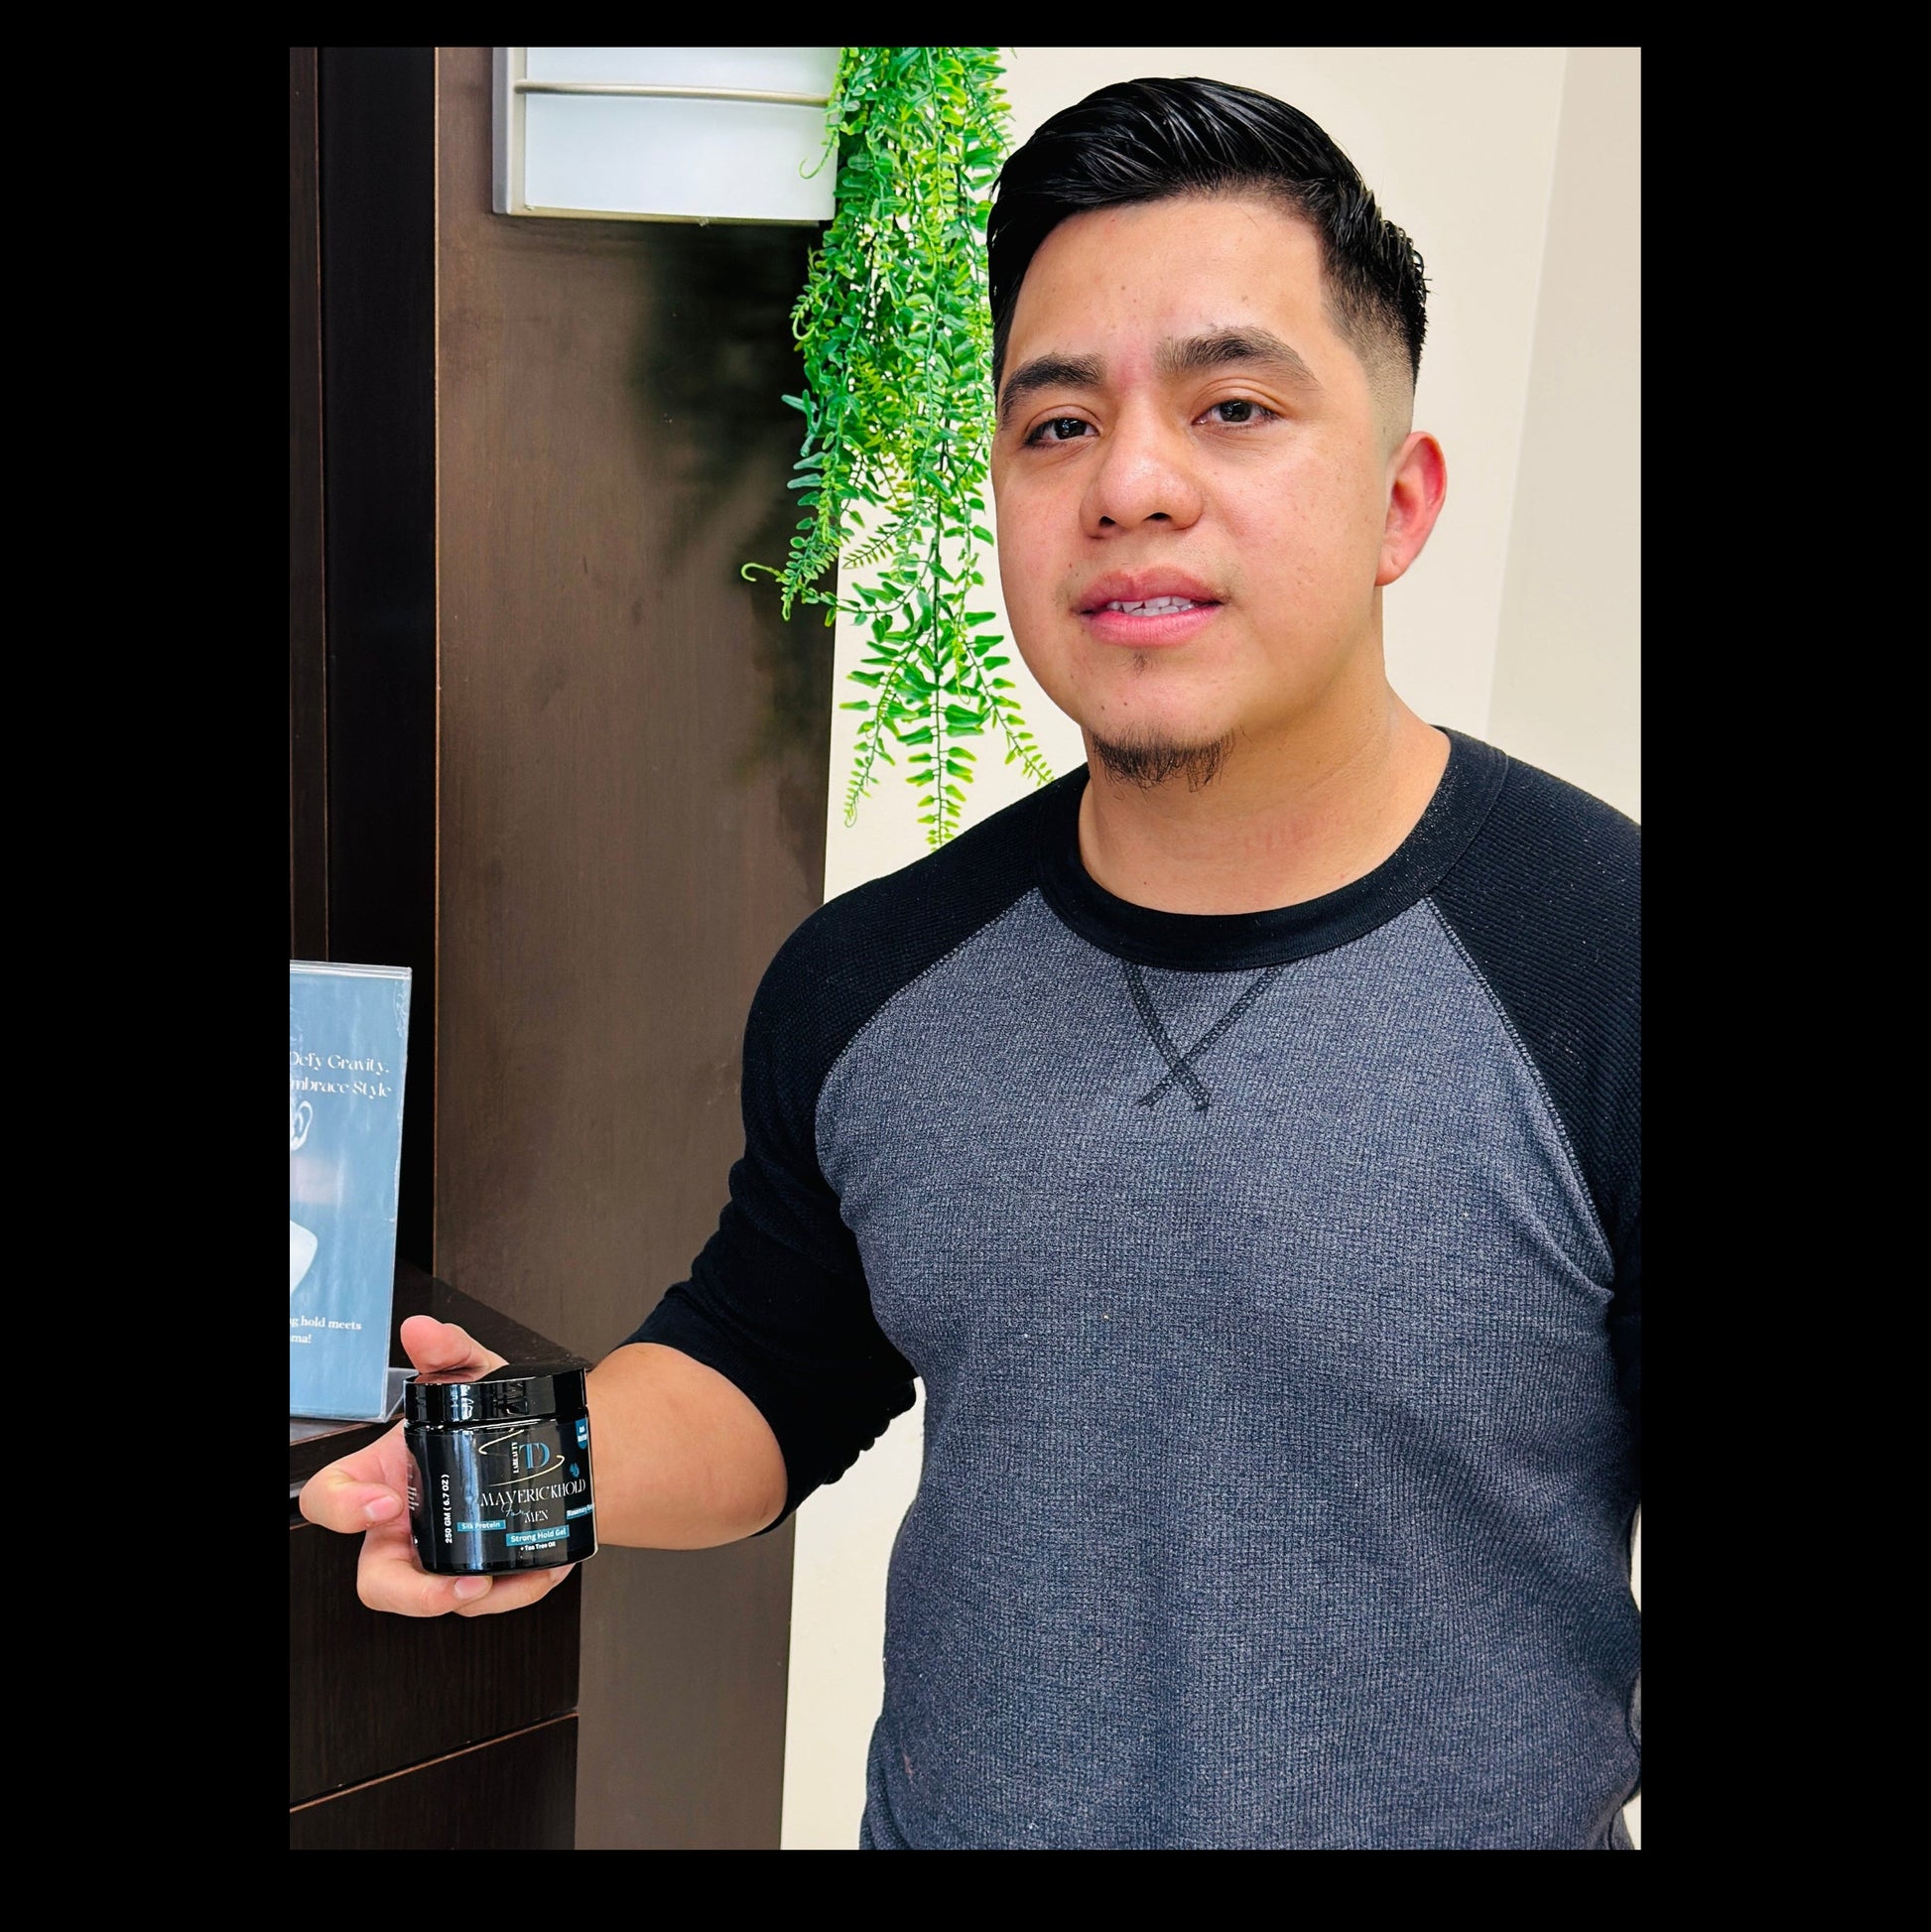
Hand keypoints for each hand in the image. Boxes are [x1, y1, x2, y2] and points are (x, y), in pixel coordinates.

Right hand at [297, 1314, 575, 1617]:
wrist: (551, 1443)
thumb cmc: (494, 1414)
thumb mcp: (473, 1374)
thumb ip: (448, 1350)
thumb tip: (423, 1331)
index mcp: (385, 1476)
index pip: (330, 1499)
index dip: (344, 1510)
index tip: (389, 1501)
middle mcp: (406, 1525)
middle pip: (378, 1580)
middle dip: (411, 1593)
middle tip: (457, 1579)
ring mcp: (442, 1553)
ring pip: (436, 1600)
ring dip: (475, 1598)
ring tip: (509, 1576)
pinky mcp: (483, 1573)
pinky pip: (491, 1598)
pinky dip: (520, 1588)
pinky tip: (546, 1566)